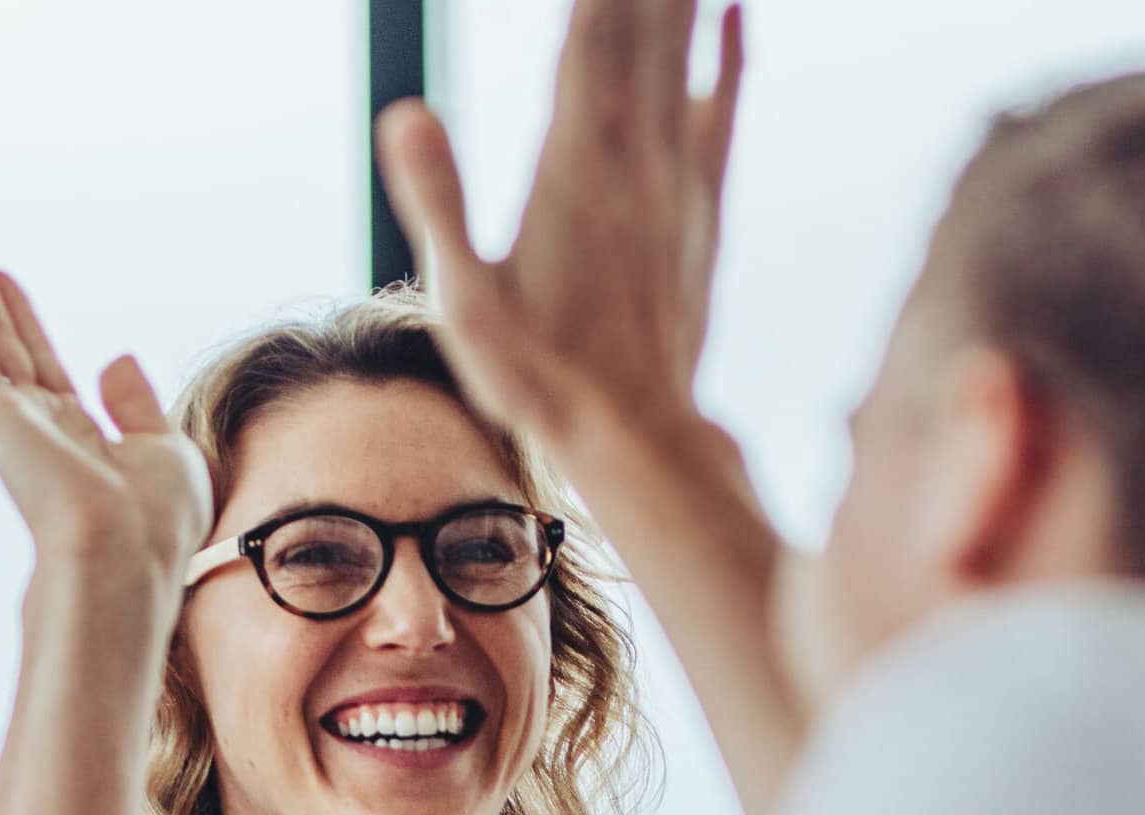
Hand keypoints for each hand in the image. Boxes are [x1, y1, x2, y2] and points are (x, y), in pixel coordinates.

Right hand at [0, 245, 210, 581]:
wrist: (126, 553)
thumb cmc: (156, 523)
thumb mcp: (168, 452)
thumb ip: (139, 405)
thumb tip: (116, 359)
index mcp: (80, 437)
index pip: (43, 364)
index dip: (23, 320)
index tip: (4, 279)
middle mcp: (38, 429)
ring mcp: (9, 425)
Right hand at [375, 0, 742, 452]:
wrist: (637, 441)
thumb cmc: (542, 383)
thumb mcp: (466, 305)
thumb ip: (438, 205)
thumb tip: (408, 113)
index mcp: (574, 160)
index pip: (590, 19)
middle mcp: (636, 153)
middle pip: (644, 16)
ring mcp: (675, 180)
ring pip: (686, 47)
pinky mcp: (699, 213)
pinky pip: (723, 111)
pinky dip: (731, 52)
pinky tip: (737, 9)